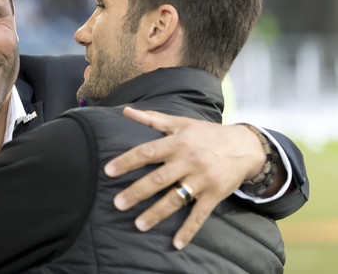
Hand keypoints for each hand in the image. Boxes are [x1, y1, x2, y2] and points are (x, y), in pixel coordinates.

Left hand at [105, 107, 264, 249]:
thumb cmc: (206, 134)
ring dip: (156, 213)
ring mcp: (202, 180)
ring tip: (138, 225)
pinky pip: (199, 215)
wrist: (245, 146)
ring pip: (175, 199)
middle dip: (137, 192)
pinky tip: (176, 243)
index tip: (109, 171)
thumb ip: (152, 119)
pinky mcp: (214, 195)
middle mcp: (188, 161)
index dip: (127, 161)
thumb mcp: (181, 123)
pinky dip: (189, 230)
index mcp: (177, 143)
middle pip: (158, 179)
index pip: (147, 152)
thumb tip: (126, 110)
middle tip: (118, 203)